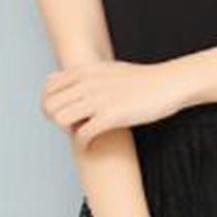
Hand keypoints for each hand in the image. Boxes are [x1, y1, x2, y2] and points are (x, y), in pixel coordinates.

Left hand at [40, 59, 190, 144]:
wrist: (168, 84)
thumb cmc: (142, 80)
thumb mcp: (109, 69)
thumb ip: (88, 75)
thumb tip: (74, 82)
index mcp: (85, 71)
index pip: (47, 88)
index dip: (51, 105)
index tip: (65, 113)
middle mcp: (87, 83)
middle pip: (50, 106)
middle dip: (57, 121)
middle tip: (73, 128)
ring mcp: (98, 99)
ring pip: (60, 120)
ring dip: (68, 132)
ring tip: (83, 135)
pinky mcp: (111, 116)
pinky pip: (82, 134)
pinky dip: (83, 145)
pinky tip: (92, 147)